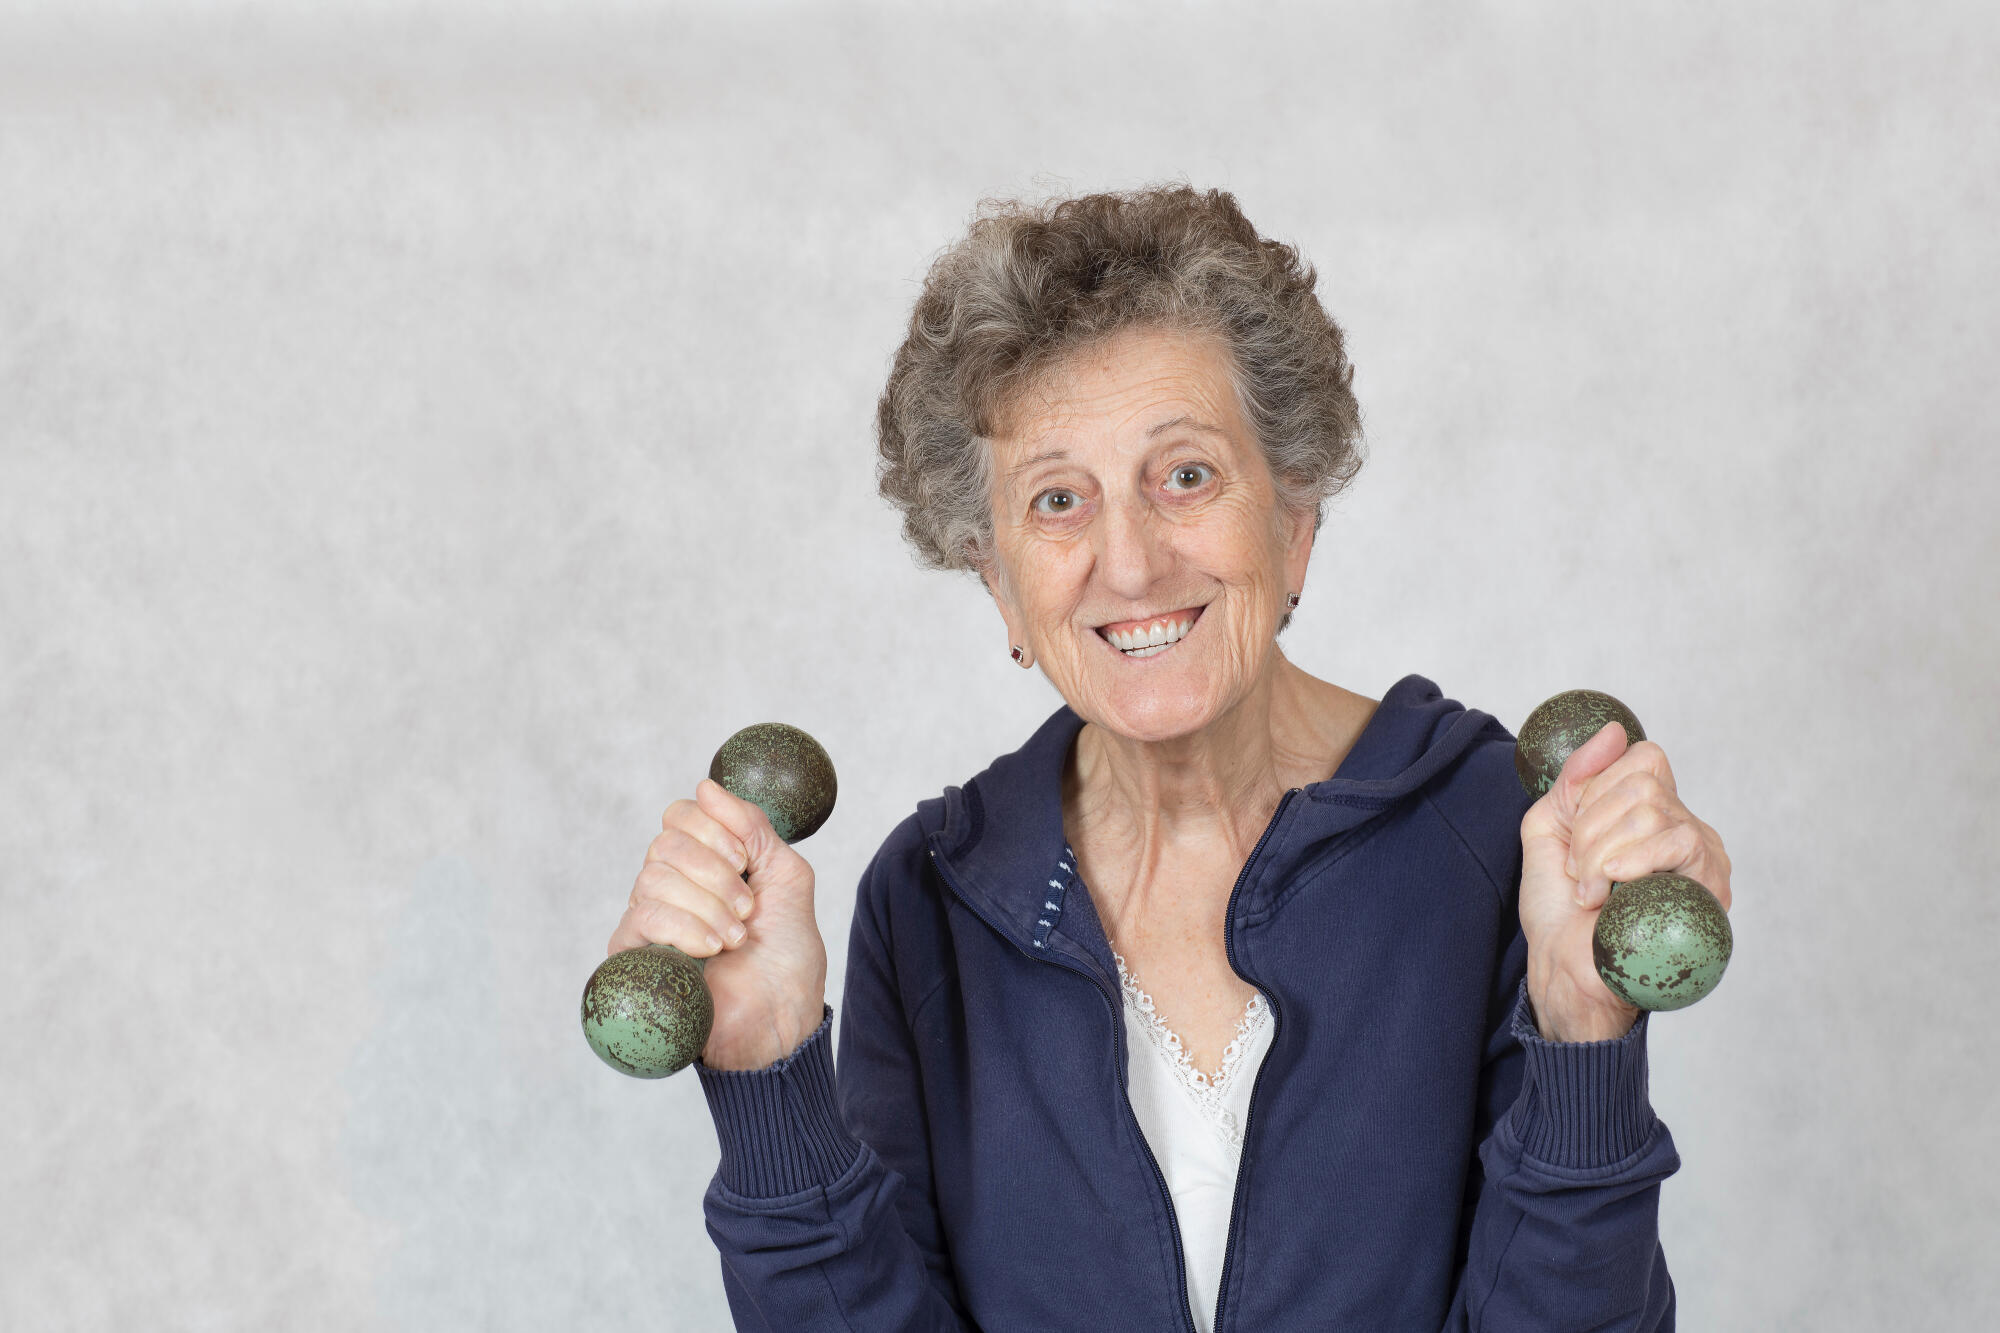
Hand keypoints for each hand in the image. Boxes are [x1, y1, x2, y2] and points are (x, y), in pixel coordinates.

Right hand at [607, 779, 828, 1069]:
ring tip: (735, 938)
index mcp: (705, 862)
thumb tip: (706, 785)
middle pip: (666, 842)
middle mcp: (671, 885)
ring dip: (708, 906)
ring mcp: (649, 919)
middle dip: (717, 872)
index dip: (717, 831)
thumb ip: (752, 827)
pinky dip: (686, 927)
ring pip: (655, 877)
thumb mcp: (787, 876)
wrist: (781, 1018)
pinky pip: (643, 915)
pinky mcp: (633, 955)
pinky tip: (713, 949)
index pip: (682, 815)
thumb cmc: (786, 956)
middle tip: (748, 909)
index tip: (749, 863)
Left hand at [1517, 721, 1733, 1041]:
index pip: (1642, 758)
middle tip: (1580, 871)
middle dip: (1590, 826)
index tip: (1575, 836)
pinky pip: (1676, 841)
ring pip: (1650, 809)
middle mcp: (1687, 830)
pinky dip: (1625, 862)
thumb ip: (1575, 778)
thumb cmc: (1560, 910)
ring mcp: (1704, 859)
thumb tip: (1614, 731)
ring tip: (1593, 890)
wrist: (1566, 971)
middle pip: (1642, 781)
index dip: (1594, 791)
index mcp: (1653, 813)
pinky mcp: (1709, 888)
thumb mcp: (1549, 828)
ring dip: (1599, 851)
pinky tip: (1610, 894)